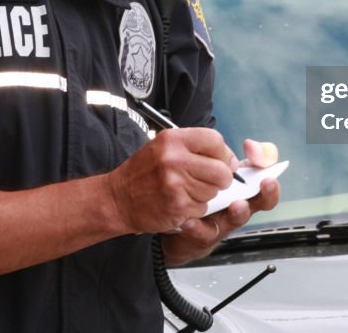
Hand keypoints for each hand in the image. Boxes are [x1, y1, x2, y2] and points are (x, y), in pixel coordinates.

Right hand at [106, 128, 239, 234]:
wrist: (117, 198)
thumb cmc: (143, 172)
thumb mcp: (163, 147)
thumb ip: (194, 147)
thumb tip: (230, 159)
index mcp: (172, 140)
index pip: (215, 141)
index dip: (224, 154)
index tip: (223, 162)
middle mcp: (174, 159)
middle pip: (221, 170)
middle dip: (222, 178)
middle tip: (211, 180)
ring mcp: (176, 184)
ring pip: (214, 191)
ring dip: (206, 194)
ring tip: (186, 190)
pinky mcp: (177, 206)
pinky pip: (203, 207)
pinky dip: (195, 208)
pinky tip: (180, 202)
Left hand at [161, 138, 280, 265]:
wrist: (179, 220)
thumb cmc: (204, 189)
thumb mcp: (222, 165)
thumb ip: (236, 152)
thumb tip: (251, 144)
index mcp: (247, 190)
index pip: (269, 188)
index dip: (272, 184)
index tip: (269, 177)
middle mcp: (239, 207)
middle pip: (260, 204)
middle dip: (266, 195)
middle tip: (265, 185)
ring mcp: (222, 222)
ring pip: (235, 219)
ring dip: (238, 211)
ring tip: (237, 204)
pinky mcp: (202, 235)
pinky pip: (201, 233)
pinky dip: (197, 227)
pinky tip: (190, 221)